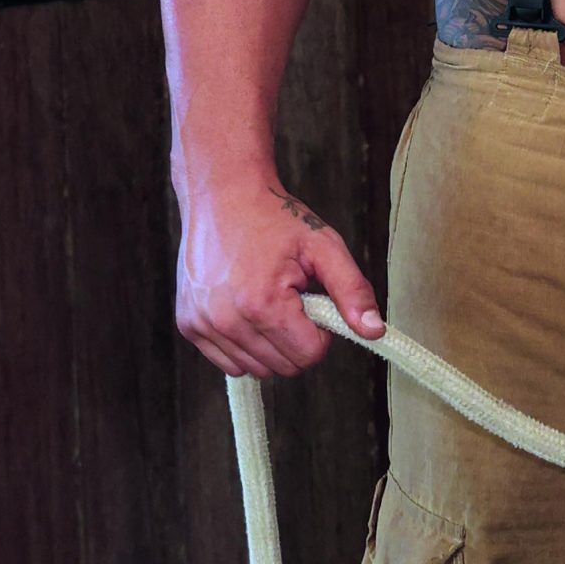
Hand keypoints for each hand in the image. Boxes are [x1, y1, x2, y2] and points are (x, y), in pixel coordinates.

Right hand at [176, 175, 383, 378]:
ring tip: (268, 298)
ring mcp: (203, 326)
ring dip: (271, 343)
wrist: (222, 194)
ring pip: (255, 369)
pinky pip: (228, 363)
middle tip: (292, 297)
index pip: (309, 356)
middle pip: (283, 367)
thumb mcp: (324, 246)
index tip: (315, 302)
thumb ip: (352, 291)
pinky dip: (244, 345)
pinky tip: (246, 308)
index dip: (322, 332)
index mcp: (263, 305)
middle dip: (297, 338)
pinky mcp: (188, 325)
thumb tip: (375, 331)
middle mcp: (227, 322)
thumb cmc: (275, 218)